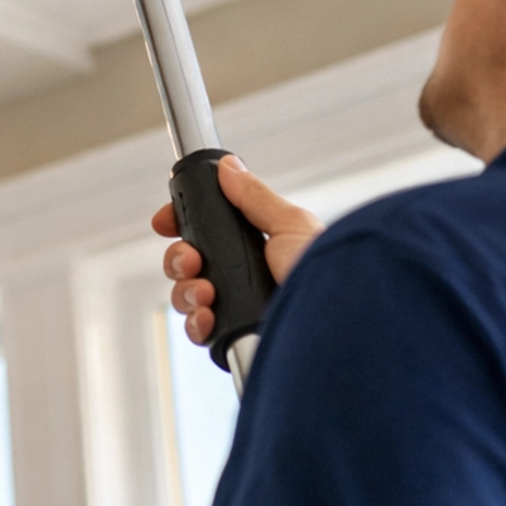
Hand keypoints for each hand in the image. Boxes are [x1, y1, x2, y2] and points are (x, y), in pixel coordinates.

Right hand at [151, 156, 322, 344]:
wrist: (339, 322)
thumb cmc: (330, 275)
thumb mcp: (292, 225)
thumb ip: (255, 197)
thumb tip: (229, 167)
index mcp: (255, 247)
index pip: (204, 233)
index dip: (181, 226)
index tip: (166, 222)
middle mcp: (243, 278)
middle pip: (187, 264)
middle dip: (180, 259)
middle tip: (194, 260)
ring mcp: (237, 309)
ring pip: (186, 297)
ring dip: (186, 291)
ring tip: (207, 292)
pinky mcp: (234, 337)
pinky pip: (197, 331)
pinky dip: (195, 322)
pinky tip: (208, 316)